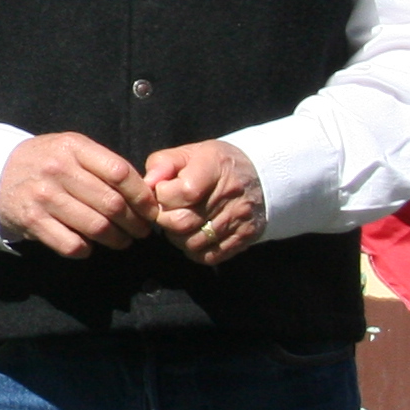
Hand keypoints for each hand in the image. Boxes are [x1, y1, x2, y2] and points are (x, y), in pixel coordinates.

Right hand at [0, 133, 157, 256]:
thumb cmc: (45, 162)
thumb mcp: (71, 150)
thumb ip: (103, 165)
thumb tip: (145, 194)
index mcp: (73, 147)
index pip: (120, 173)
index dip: (142, 195)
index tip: (151, 209)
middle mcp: (57, 169)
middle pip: (112, 203)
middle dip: (135, 223)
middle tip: (141, 231)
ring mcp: (43, 196)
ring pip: (96, 227)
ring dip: (117, 240)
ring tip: (122, 241)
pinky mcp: (31, 220)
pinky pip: (72, 244)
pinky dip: (86, 250)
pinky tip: (89, 245)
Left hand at [145, 139, 267, 267]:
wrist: (262, 176)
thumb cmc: (216, 164)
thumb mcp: (190, 153)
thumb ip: (163, 164)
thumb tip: (147, 183)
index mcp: (215, 168)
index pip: (182, 193)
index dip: (163, 196)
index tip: (163, 192)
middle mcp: (230, 195)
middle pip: (182, 223)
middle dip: (164, 219)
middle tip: (166, 211)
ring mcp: (238, 220)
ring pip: (192, 243)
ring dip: (177, 237)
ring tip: (180, 222)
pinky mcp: (243, 238)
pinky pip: (208, 256)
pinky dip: (194, 250)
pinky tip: (193, 234)